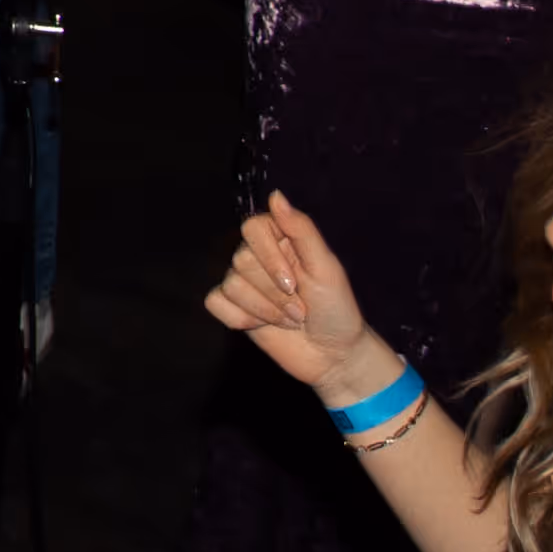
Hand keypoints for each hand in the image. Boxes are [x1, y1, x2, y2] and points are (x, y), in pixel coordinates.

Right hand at [205, 192, 398, 403]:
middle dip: (274, 293)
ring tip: (289, 320)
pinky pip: (216, 303)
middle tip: (300, 310)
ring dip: (264, 310)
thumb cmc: (336, 310)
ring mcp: (244, 283)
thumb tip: (275, 195)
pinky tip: (261, 325)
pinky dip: (239, 318)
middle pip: (240, 261)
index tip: (293, 282)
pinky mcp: (233, 308)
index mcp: (282, 240)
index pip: (253, 228)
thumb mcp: (326, 267)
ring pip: (230, 286)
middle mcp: (259, 258)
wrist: (333, 356)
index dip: (268, 257)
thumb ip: (301, 230)